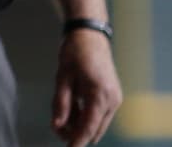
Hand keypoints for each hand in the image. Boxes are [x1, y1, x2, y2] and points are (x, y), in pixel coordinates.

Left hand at [51, 29, 122, 144]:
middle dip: (76, 134)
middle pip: (95, 129)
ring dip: (81, 125)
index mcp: (100, 95)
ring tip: (61, 118)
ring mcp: (114, 98)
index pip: (89, 127)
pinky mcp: (112, 96)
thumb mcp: (62, 77)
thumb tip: (57, 125)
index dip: (77, 141)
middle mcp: (112, 99)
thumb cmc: (75, 52)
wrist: (90, 35)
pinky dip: (86, 116)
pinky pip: (99, 114)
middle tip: (56, 129)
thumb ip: (60, 103)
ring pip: (98, 123)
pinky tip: (71, 110)